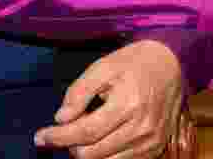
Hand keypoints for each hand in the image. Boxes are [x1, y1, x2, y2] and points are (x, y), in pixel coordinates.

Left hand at [34, 40, 183, 158]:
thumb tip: (60, 119)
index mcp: (128, 104)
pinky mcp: (155, 147)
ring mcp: (151, 141)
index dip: (58, 137)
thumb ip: (79, 92)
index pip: (85, 132)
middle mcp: (142, 128)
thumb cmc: (135, 62)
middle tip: (64, 130)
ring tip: (84, 132)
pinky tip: (102, 137)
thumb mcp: (103, 66)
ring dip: (87, 152)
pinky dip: (106, 154)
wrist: (173, 64)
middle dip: (71, 145)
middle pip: (93, 153)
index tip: (40, 137)